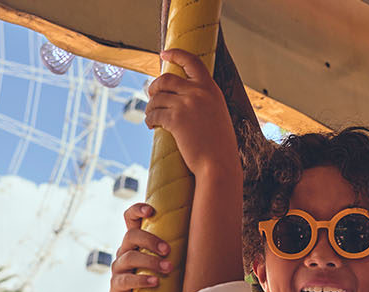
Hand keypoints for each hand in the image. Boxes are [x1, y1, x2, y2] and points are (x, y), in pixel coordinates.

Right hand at [108, 203, 170, 291]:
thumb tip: (207, 241)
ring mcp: (118, 268)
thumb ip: (174, 252)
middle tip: (168, 251)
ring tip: (168, 269)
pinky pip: (125, 279)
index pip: (130, 218)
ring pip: (129, 256)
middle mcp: (124, 251)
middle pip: (131, 235)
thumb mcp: (164, 264)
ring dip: (151, 261)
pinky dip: (141, 279)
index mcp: (136, 242)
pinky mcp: (116, 285)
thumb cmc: (156, 284)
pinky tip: (155, 282)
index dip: (137, 210)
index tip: (151, 211)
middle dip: (151, 240)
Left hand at [144, 49, 242, 178]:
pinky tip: (151, 125)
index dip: (176, 54)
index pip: (192, 62)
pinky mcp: (175, 119)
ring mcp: (186, 105)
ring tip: (151, 115)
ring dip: (150, 106)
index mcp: (211, 88)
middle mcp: (198, 92)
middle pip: (166, 79)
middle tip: (151, 94)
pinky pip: (153, 114)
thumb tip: (180, 96)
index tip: (164, 53)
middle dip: (154, 86)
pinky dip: (149, 119)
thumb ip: (203, 100)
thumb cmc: (218, 144)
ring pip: (157, 98)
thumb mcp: (217, 113)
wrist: (218, 162)